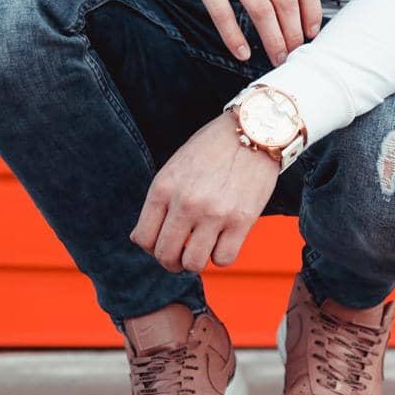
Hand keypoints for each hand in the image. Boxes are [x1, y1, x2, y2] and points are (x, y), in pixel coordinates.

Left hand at [129, 112, 281, 272]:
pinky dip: (222, 257)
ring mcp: (214, 213)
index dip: (152, 248)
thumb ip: (160, 200)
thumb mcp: (175, 167)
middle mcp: (185, 202)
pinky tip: (224, 242)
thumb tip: (141, 239)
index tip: (164, 244)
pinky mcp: (242, 220)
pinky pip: (224, 259)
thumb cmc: (213, 147)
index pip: (143, 238)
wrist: (253, 130)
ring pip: (193, 263)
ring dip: (196, 261)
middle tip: (182, 254)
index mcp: (163, 187)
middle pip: (165, 255)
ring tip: (204, 248)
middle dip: (171, 262)